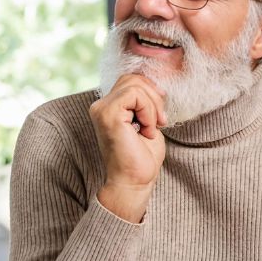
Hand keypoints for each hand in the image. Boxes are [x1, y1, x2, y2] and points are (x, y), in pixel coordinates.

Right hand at [89, 74, 167, 222]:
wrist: (134, 182)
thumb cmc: (141, 158)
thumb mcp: (147, 122)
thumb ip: (145, 102)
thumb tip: (155, 84)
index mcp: (108, 107)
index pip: (131, 80)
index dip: (151, 92)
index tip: (160, 117)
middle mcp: (100, 106)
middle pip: (133, 78)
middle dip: (154, 96)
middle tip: (160, 122)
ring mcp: (102, 109)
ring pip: (135, 84)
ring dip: (152, 106)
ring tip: (151, 128)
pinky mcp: (108, 114)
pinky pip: (134, 94)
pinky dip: (148, 109)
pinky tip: (146, 128)